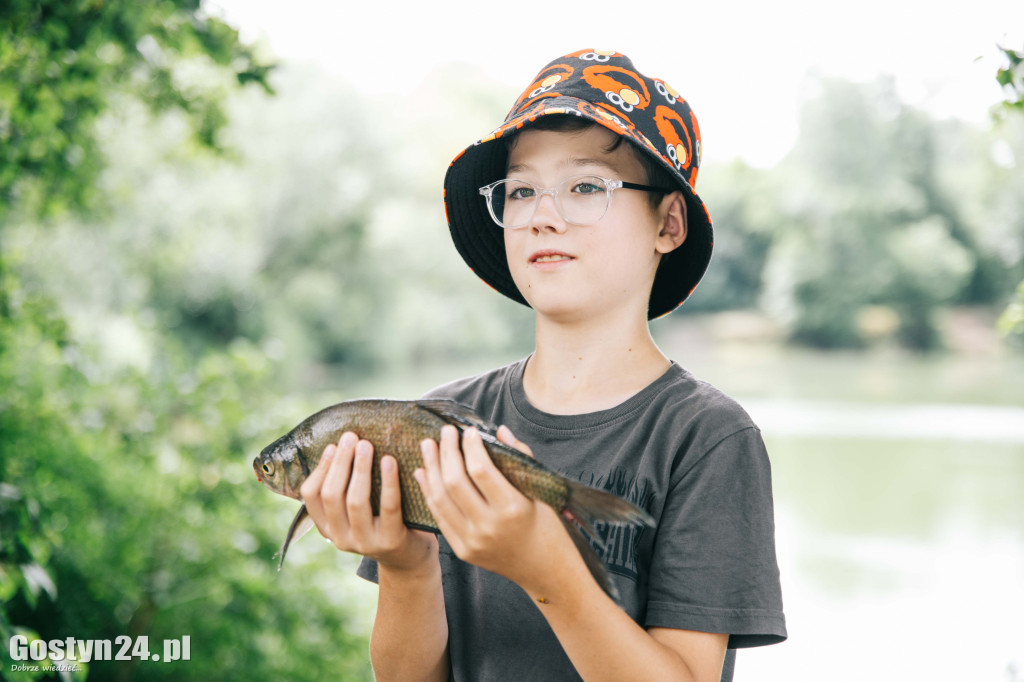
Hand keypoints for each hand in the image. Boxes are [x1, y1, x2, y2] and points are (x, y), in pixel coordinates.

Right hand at [300, 432, 436, 572]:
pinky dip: (388, 481)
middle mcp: (340, 538)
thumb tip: (342, 444)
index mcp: (327, 527)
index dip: (321, 468)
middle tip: (351, 437)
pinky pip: (388, 507)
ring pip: (356, 501)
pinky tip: (390, 461)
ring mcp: (364, 543)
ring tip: (366, 445)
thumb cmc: (381, 521)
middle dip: (341, 462)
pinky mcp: (389, 541)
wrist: (409, 557)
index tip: (333, 445)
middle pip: (332, 495)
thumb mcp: (356, 510)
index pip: (311, 496)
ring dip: (360, 469)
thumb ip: (345, 487)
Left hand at [415, 424, 567, 591]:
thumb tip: (500, 430)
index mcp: (513, 508)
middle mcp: (489, 526)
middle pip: (455, 483)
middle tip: (445, 432)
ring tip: (428, 446)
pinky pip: (439, 517)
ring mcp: (473, 541)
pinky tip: (424, 472)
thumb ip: (521, 457)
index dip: (471, 446)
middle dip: (447, 452)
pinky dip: (429, 492)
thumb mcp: (540, 491)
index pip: (481, 470)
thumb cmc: (546, 525)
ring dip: (431, 469)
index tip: (469, 430)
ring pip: (441, 499)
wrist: (544, 569)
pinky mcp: (463, 551)